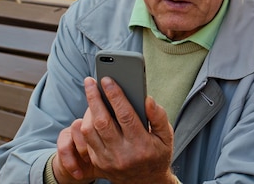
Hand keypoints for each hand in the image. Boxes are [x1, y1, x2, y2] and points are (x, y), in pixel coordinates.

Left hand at [53, 77, 174, 183]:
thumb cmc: (158, 154)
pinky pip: (86, 140)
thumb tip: (147, 99)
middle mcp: (122, 154)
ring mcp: (108, 160)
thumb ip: (159, 116)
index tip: (108, 79)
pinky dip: (86, 123)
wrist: (146, 183)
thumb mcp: (166, 136)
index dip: (115, 95)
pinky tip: (91, 110)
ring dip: (87, 109)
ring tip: (90, 92)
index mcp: (141, 145)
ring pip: (90, 131)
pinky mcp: (98, 163)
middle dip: (94, 98)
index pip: (125, 116)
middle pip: (102, 121)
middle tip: (90, 81)